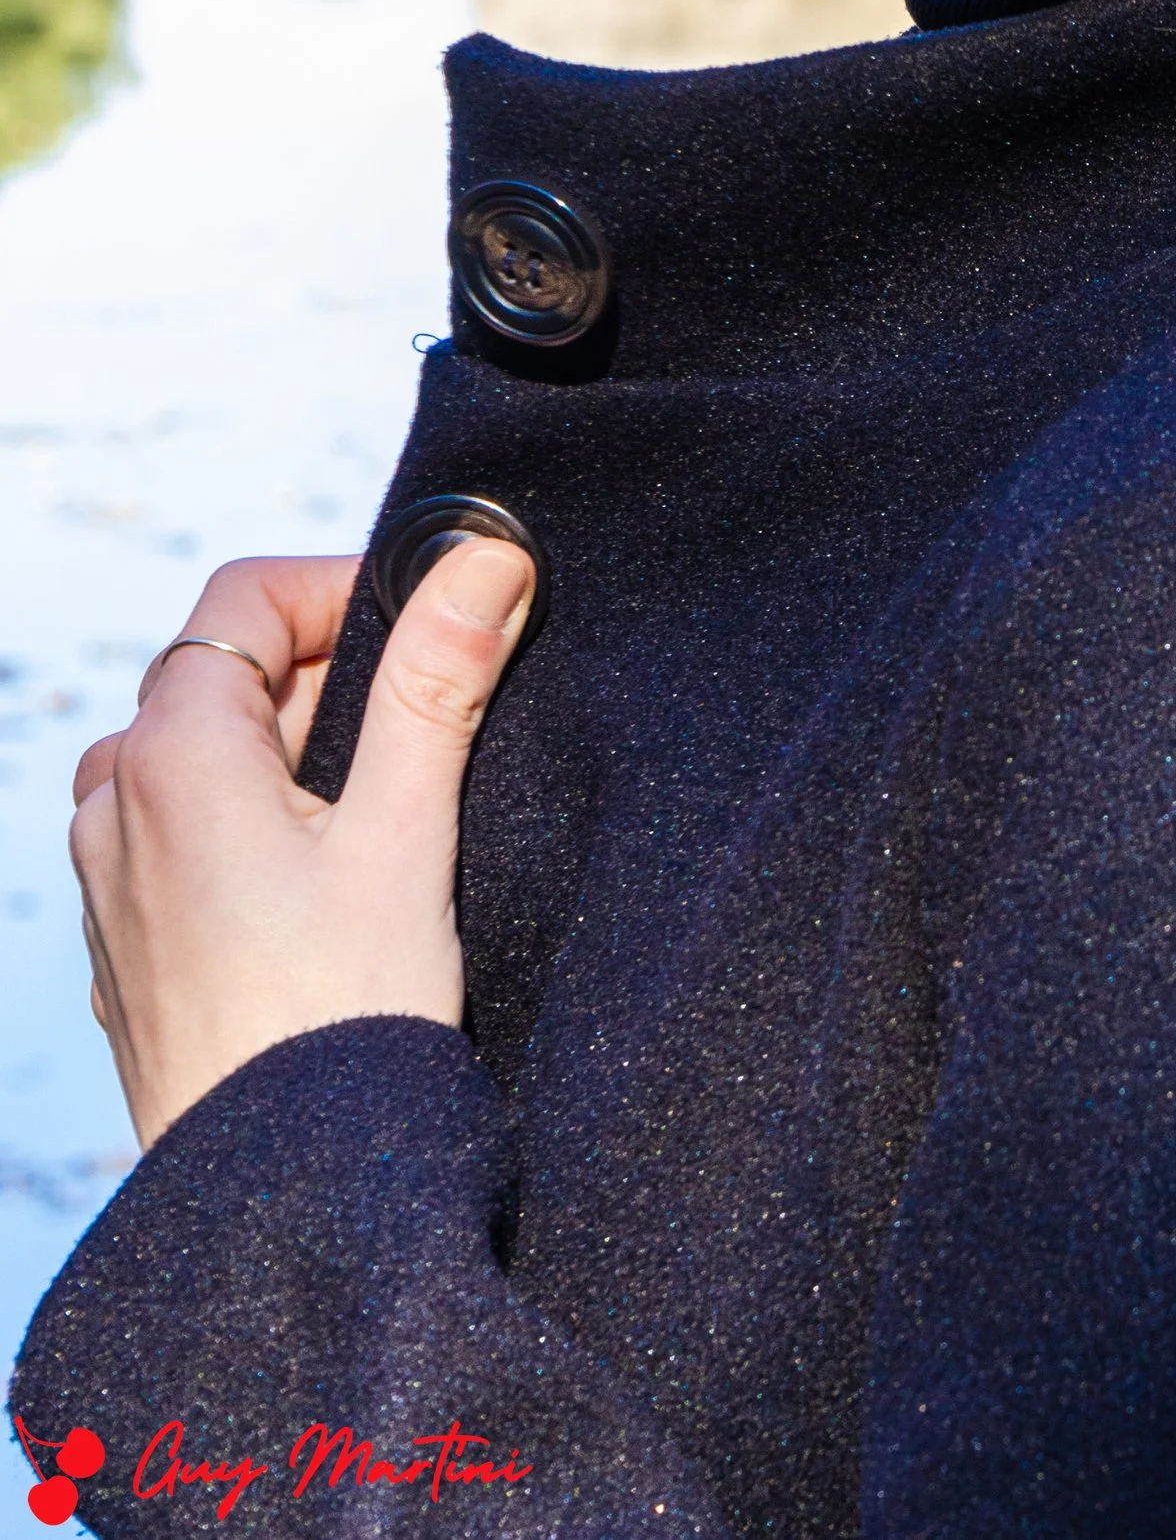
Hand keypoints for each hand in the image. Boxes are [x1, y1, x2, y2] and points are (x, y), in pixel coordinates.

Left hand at [70, 540, 535, 1146]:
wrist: (280, 1199)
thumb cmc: (342, 1015)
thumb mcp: (409, 829)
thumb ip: (437, 682)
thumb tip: (483, 559)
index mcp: (169, 754)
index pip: (246, 598)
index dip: (346, 589)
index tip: (434, 628)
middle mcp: (113, 805)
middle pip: (225, 674)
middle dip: (334, 677)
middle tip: (433, 731)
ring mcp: (110, 881)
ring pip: (202, 755)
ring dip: (294, 753)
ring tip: (386, 815)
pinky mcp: (129, 945)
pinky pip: (182, 835)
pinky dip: (257, 822)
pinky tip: (332, 887)